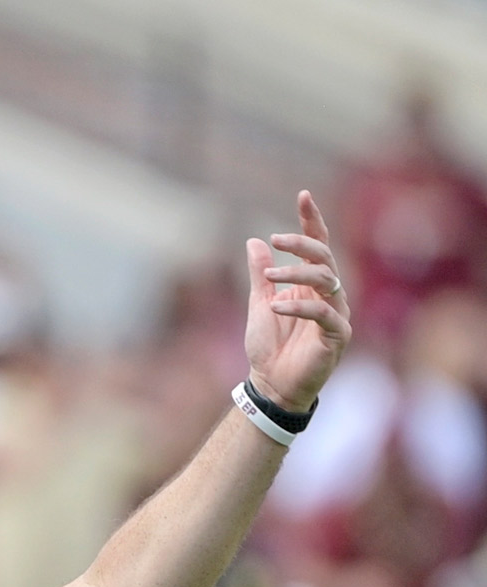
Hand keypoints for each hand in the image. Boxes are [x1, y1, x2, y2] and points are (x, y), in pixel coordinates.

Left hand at [243, 190, 352, 410]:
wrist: (270, 385)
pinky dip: (299, 306)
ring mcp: (336, 314)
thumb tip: (255, 241)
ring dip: (297, 274)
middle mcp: (329, 296)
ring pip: (328, 280)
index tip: (303, 195)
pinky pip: (324, 312)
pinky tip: (277, 306)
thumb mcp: (259, 303)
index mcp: (311, 286)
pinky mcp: (338, 336)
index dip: (312, 221)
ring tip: (270, 277)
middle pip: (325, 258)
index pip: (317, 247)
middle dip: (303, 243)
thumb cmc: (268, 347)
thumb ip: (261, 274)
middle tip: (276, 238)